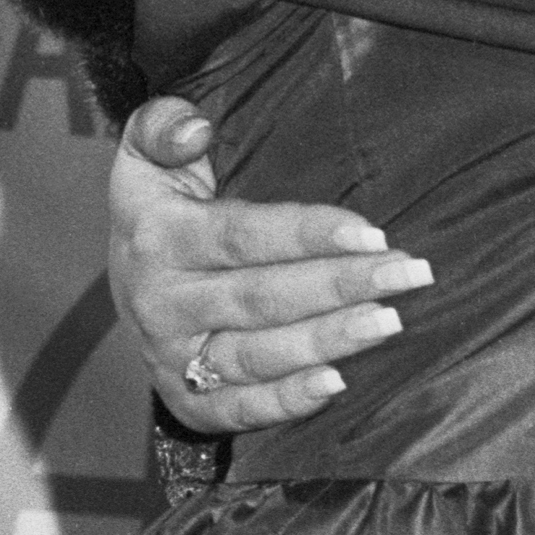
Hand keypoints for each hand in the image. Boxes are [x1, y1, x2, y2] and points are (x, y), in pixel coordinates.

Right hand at [111, 96, 431, 435]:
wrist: (125, 279)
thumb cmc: (162, 205)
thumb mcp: (146, 153)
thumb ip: (163, 126)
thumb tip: (194, 128)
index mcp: (159, 238)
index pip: (242, 236)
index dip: (308, 234)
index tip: (373, 232)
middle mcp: (161, 303)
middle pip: (261, 298)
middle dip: (341, 286)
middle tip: (409, 273)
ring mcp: (172, 357)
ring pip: (257, 355)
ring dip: (328, 342)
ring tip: (390, 321)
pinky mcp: (185, 399)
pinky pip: (237, 409)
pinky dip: (286, 402)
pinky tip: (336, 384)